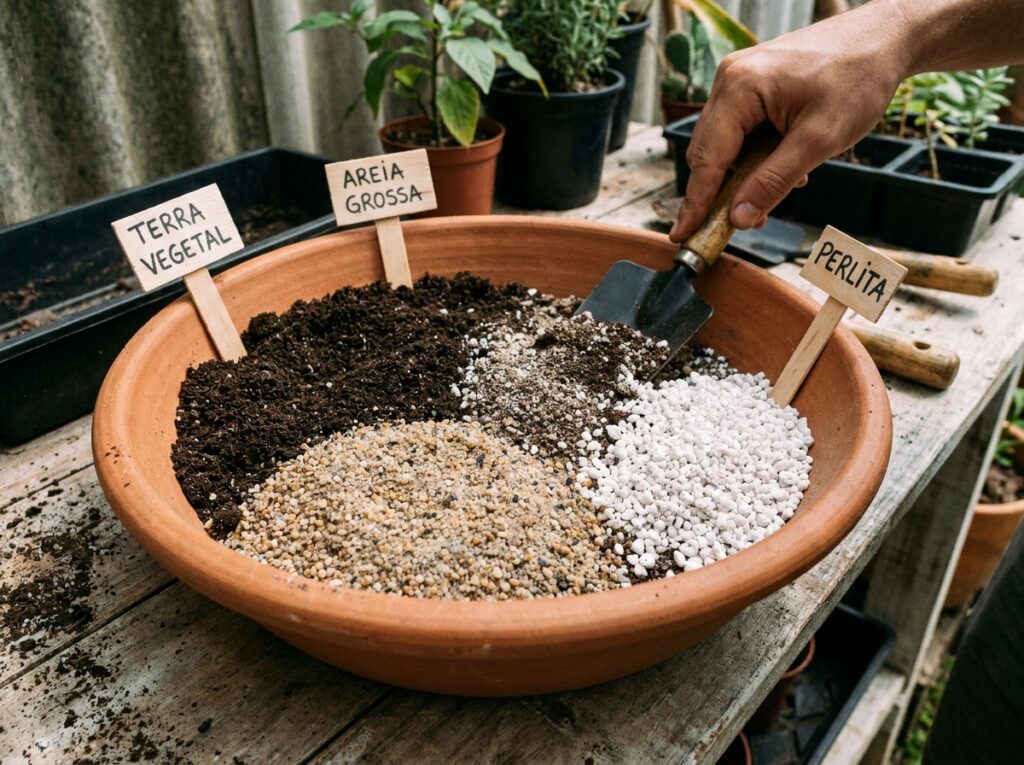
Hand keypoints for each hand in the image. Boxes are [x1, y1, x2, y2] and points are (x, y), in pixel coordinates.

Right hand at [668, 6, 910, 242]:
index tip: (684, 236)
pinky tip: (781, 169)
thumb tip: (738, 218)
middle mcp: (729, 80)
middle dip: (721, 194)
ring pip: (724, 147)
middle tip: (739, 226)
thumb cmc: (859, 77)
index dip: (696, 203)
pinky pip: (740, 133)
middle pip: (708, 154)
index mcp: (739, 87)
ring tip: (770, 198)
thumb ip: (774, 181)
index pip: (707, 159)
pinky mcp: (752, 87)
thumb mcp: (819, 140)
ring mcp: (739, 81)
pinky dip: (754, 158)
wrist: (885, 39)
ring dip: (742, 177)